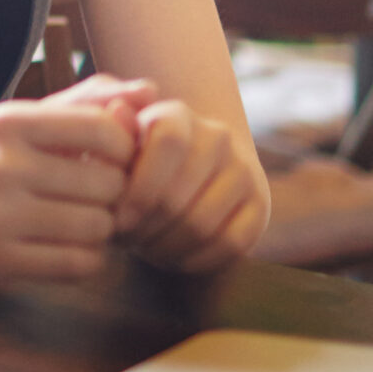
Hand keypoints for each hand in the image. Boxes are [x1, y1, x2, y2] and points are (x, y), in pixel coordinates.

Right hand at [0, 81, 152, 283]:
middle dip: (114, 194)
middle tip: (100, 198)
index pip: (104, 131)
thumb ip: (91, 101)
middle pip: (106, 184)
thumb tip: (148, 92)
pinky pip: (77, 264)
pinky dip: (89, 259)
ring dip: (104, 229)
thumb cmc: (0, 160)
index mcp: (8, 122)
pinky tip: (74, 248)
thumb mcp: (33, 119)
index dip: (126, 150)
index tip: (114, 161)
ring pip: (95, 227)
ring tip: (87, 222)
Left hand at [112, 99, 270, 273]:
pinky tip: (174, 258)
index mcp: (178, 115)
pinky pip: (231, 244)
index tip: (118, 219)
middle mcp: (218, 136)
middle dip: (146, 228)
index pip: (168, 144)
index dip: (140, 188)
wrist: (186, 174)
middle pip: (180, 195)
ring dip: (167, 247)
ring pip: (202, 224)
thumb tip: (117, 111)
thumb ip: (112, 132)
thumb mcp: (116, 146)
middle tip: (127, 240)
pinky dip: (197, 260)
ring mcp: (244, 170)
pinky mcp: (260, 205)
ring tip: (146, 248)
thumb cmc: (136, 163)